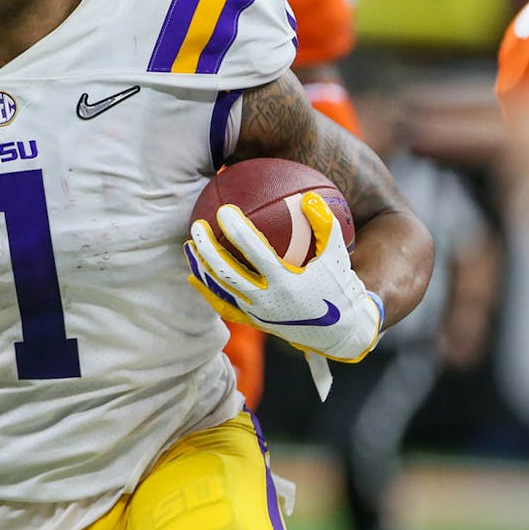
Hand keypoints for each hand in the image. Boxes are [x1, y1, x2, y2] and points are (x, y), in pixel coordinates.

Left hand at [185, 191, 382, 361]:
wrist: (340, 333)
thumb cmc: (339, 287)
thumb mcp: (338, 255)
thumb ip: (325, 225)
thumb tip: (309, 196)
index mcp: (287, 283)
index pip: (255, 252)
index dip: (237, 230)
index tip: (224, 210)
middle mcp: (267, 300)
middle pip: (228, 272)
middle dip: (208, 248)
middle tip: (197, 226)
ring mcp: (257, 314)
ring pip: (220, 289)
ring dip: (202, 266)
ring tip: (188, 245)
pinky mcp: (253, 322)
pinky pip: (223, 306)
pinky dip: (207, 291)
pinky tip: (194, 276)